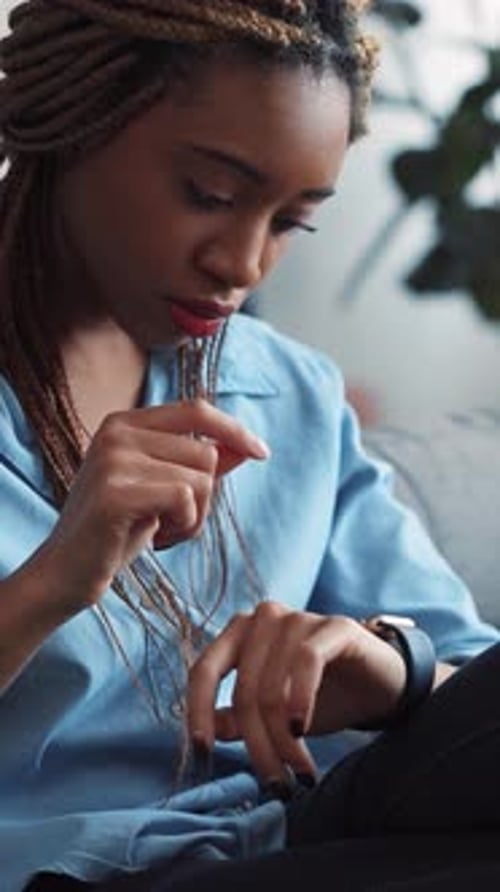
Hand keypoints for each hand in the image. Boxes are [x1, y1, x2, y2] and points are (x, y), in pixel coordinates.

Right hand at [41, 399, 269, 613]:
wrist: (67, 572)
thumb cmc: (117, 532)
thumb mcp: (163, 491)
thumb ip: (198, 465)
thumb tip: (245, 447)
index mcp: (124, 423)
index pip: (196, 410)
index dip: (234, 430)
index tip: (262, 453)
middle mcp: (116, 432)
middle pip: (206, 452)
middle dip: (205, 496)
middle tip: (173, 521)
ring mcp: (113, 460)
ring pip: (201, 478)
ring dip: (195, 516)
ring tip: (161, 530)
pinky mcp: (116, 492)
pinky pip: (185, 498)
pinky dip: (185, 526)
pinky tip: (157, 539)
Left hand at [187, 601, 405, 785]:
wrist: (379, 686)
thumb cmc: (320, 697)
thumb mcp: (273, 715)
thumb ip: (237, 719)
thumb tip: (210, 732)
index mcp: (240, 634)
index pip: (204, 671)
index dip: (198, 712)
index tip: (202, 754)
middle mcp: (263, 618)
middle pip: (244, 690)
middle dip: (259, 745)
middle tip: (277, 784)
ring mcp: (298, 617)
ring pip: (273, 686)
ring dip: (283, 739)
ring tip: (300, 771)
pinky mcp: (334, 625)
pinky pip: (306, 662)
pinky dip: (300, 701)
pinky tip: (303, 729)